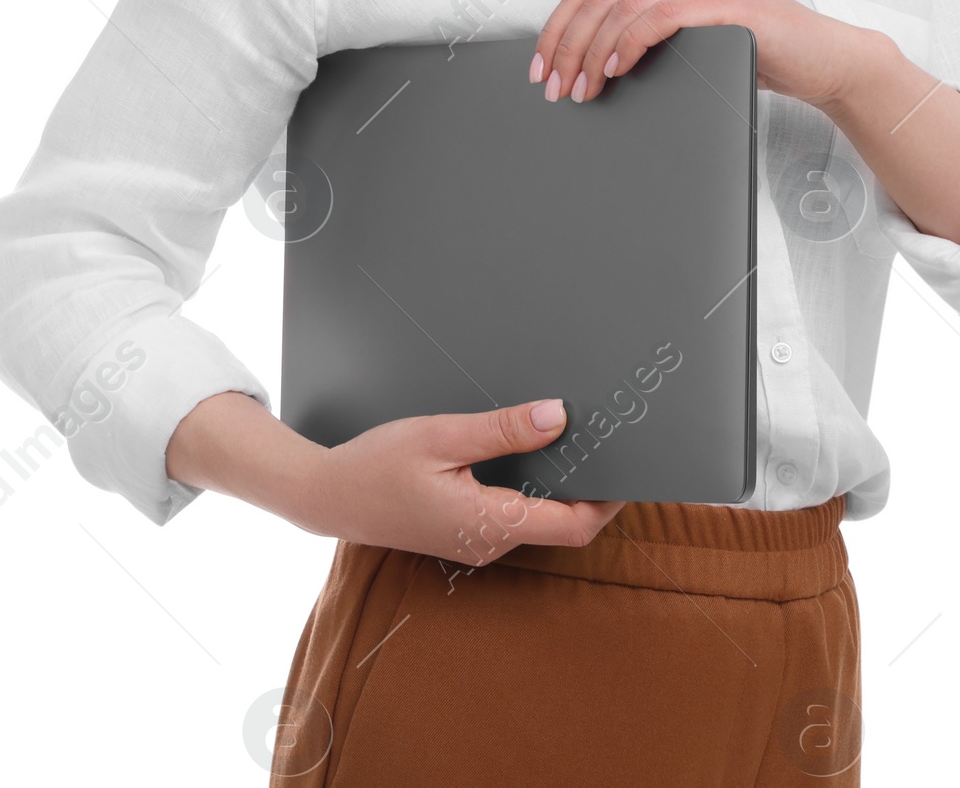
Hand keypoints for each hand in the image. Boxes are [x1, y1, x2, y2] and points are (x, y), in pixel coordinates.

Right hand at [301, 398, 625, 563]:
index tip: (631, 461)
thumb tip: (558, 416)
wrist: (328, 494)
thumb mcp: (442, 435)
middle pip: (564, 521)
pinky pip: (517, 511)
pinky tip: (535, 447)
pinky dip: (536, 484)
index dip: (611, 498)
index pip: (575, 525)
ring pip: (541, 516)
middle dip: (593, 483)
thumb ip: (502, 430)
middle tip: (610, 436)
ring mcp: (479, 540)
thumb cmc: (377, 465)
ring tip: (577, 434)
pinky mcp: (467, 529)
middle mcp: (491, 542)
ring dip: (564, 482)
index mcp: (490, 524)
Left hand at [529, 0, 875, 109]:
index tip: (539, 69)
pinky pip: (658, 16)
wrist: (820, 58)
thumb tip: (582, 67)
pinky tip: (616, 70)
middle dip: (566, 48)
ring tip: (582, 90)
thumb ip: (642, 37)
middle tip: (554, 89)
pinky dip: (628, 43)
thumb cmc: (753, 52)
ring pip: (620, 8)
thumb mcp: (686, 41)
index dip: (556, 30)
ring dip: (590, 54)